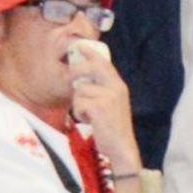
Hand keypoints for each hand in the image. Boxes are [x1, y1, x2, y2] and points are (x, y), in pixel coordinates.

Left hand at [69, 45, 140, 173]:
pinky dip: (79, 113)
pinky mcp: (99, 107)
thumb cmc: (113, 127)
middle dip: (77, 70)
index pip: (104, 63)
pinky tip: (89, 121)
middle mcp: (116, 87)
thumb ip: (102, 90)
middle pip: (91, 68)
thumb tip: (82, 80)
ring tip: (88, 115)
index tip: (80, 46)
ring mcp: (109, 97)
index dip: (91, 53)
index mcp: (119, 85)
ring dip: (79, 104)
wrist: (121, 147)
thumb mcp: (112, 104)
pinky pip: (79, 103)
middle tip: (70, 78)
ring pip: (80, 91)